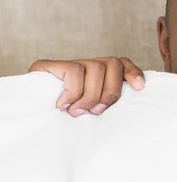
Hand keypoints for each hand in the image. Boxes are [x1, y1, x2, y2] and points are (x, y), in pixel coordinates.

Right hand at [28, 57, 143, 116]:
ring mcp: (71, 63)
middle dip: (109, 92)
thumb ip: (106, 105)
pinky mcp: (51, 65)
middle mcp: (89, 65)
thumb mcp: (93, 112)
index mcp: (102, 75)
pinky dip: (73, 91)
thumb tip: (130, 112)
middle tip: (96, 112)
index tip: (139, 88)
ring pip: (96, 67)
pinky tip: (64, 104)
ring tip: (78, 111)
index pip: (122, 63)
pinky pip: (74, 71)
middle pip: (113, 65)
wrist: (31, 113)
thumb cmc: (70, 118)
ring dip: (90, 94)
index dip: (132, 72)